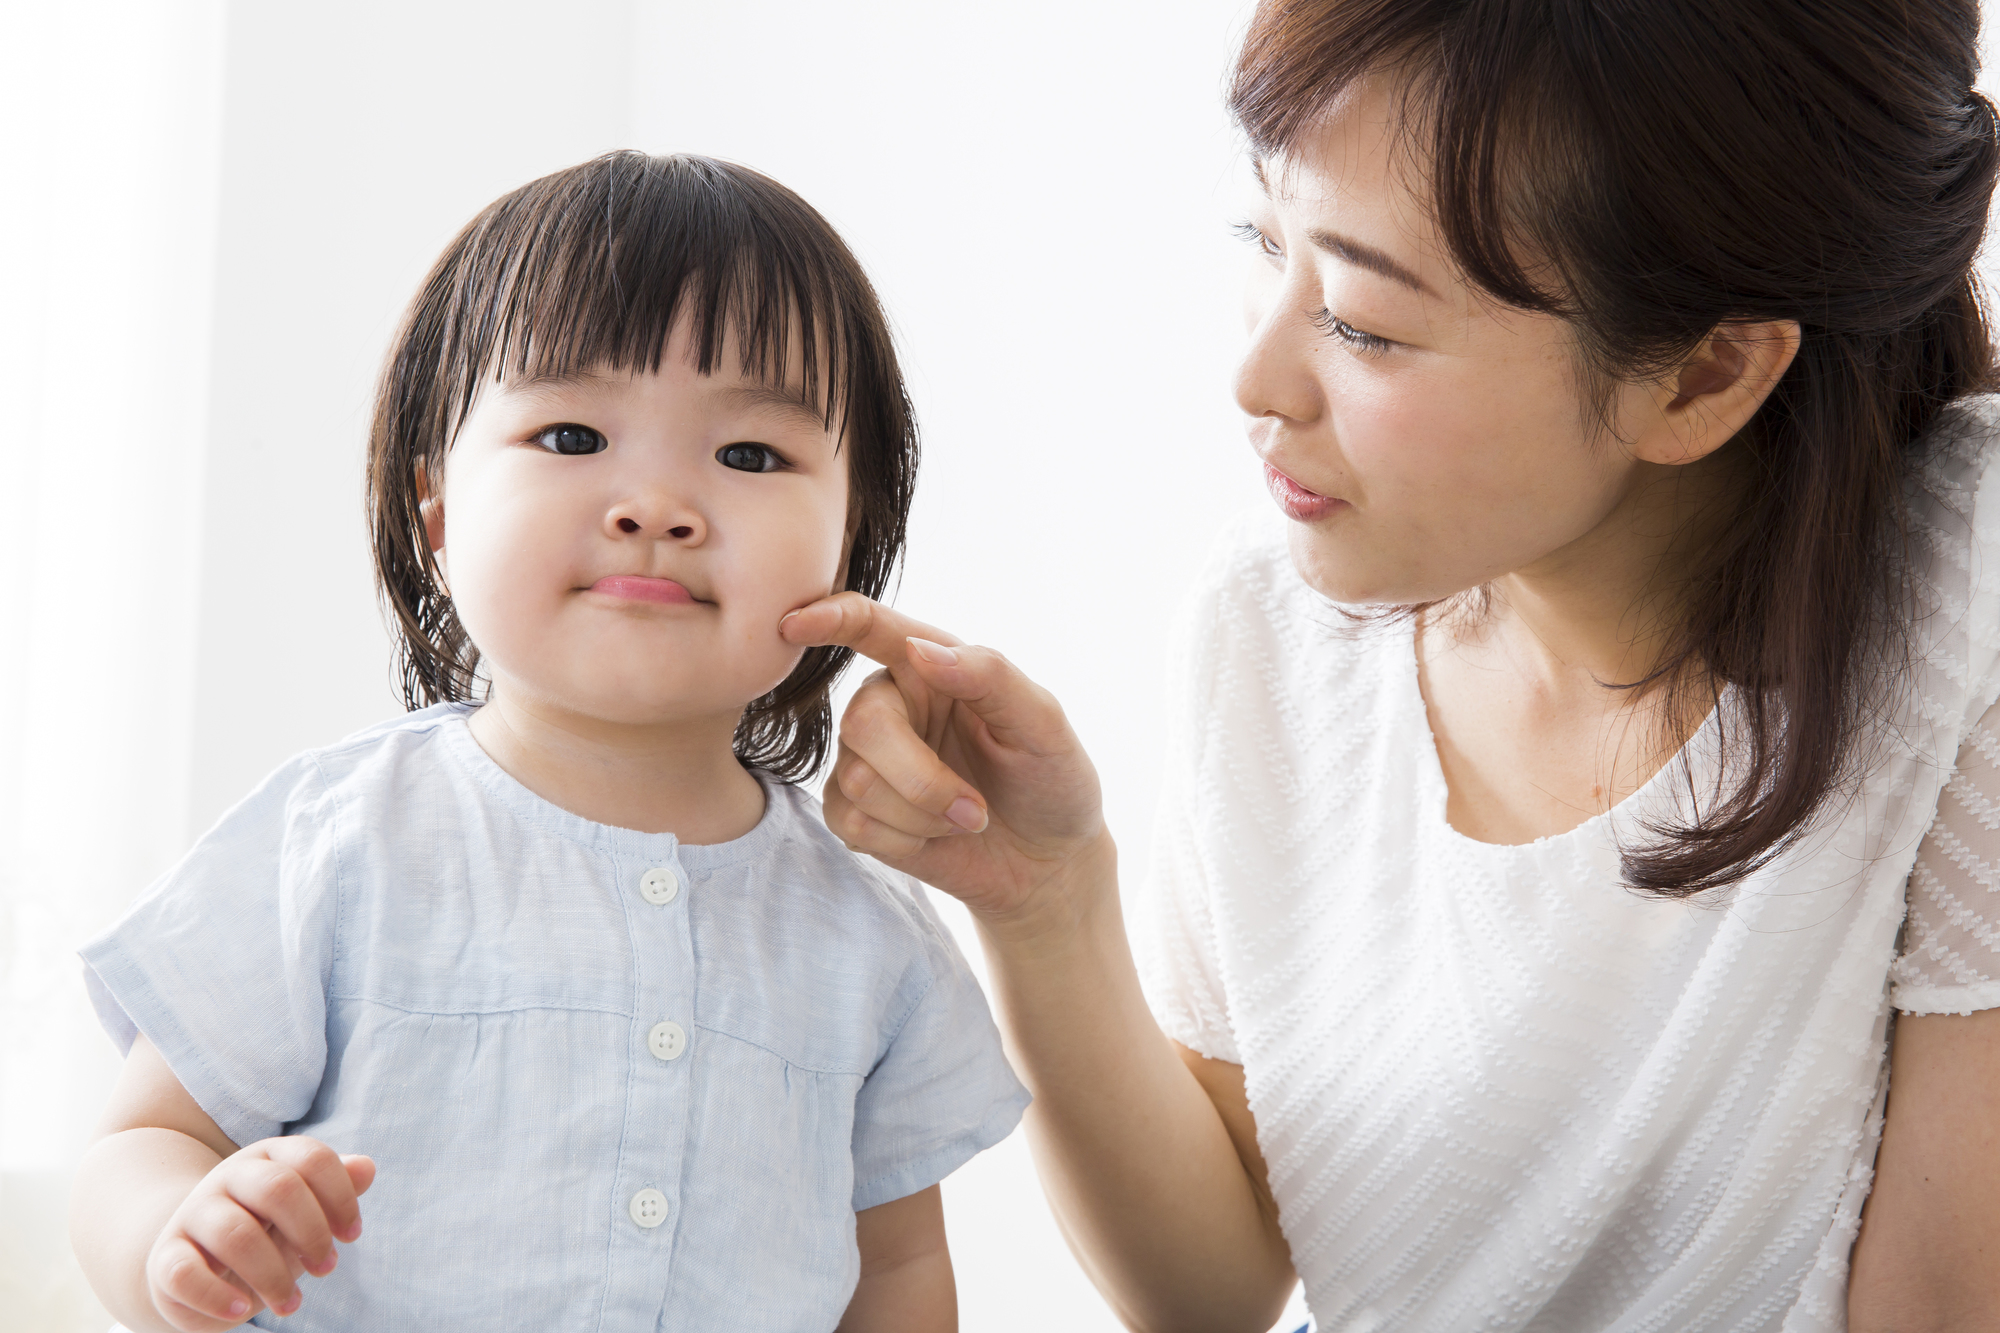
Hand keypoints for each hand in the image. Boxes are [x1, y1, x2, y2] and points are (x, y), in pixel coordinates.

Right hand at [146, 1137, 373, 1329]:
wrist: (194, 1258)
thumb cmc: (266, 1230)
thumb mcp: (303, 1208)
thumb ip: (335, 1185)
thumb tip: (367, 1167)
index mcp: (269, 1157)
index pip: (312, 1159)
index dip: (341, 1198)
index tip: (351, 1236)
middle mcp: (228, 1177)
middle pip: (278, 1188)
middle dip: (311, 1233)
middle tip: (326, 1268)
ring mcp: (193, 1214)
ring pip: (236, 1235)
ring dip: (273, 1276)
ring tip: (291, 1303)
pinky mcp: (165, 1257)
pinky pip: (184, 1273)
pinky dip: (217, 1297)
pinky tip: (242, 1310)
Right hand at [781, 593, 1111, 926]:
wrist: (1048, 863)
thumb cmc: (1052, 780)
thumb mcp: (1045, 724)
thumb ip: (991, 676)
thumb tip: (923, 650)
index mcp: (930, 665)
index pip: (870, 626)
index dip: (829, 618)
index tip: (794, 621)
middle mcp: (890, 703)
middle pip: (863, 723)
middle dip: (922, 779)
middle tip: (977, 811)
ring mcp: (866, 758)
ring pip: (857, 780)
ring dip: (924, 815)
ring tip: (968, 820)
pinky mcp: (855, 811)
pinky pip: (850, 822)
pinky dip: (904, 840)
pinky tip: (936, 838)